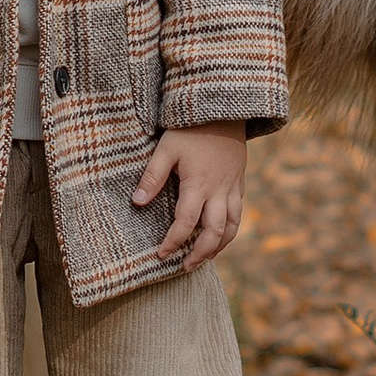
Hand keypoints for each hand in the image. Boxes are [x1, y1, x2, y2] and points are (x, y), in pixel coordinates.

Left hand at [133, 122, 245, 268]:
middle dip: (201, 253)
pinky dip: (231, 229)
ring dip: (220, 246)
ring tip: (206, 257)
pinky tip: (221, 233)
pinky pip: (239, 212)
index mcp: (199, 185)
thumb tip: (136, 203)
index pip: (185, 223)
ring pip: (232, 226)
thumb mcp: (167, 149)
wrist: (224, 109)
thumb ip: (152, 177)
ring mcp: (232, 188)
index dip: (173, 242)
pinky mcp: (239, 182)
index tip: (161, 255)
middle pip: (214, 232)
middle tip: (186, 266)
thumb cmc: (191, 129)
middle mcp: (219, 191)